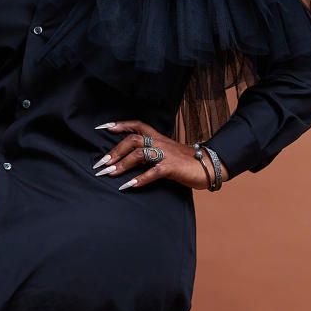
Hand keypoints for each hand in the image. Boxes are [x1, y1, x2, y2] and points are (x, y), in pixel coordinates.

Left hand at [92, 120, 228, 189]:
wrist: (209, 166)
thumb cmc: (185, 162)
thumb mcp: (166, 152)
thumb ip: (151, 152)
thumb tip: (130, 159)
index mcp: (158, 137)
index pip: (137, 125)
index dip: (120, 124)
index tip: (103, 127)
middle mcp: (160, 143)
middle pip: (132, 140)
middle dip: (115, 151)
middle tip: (101, 164)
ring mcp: (166, 154)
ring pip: (139, 154)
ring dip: (122, 164)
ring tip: (110, 174)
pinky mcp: (172, 168)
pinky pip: (153, 172)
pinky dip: (140, 179)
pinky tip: (129, 186)